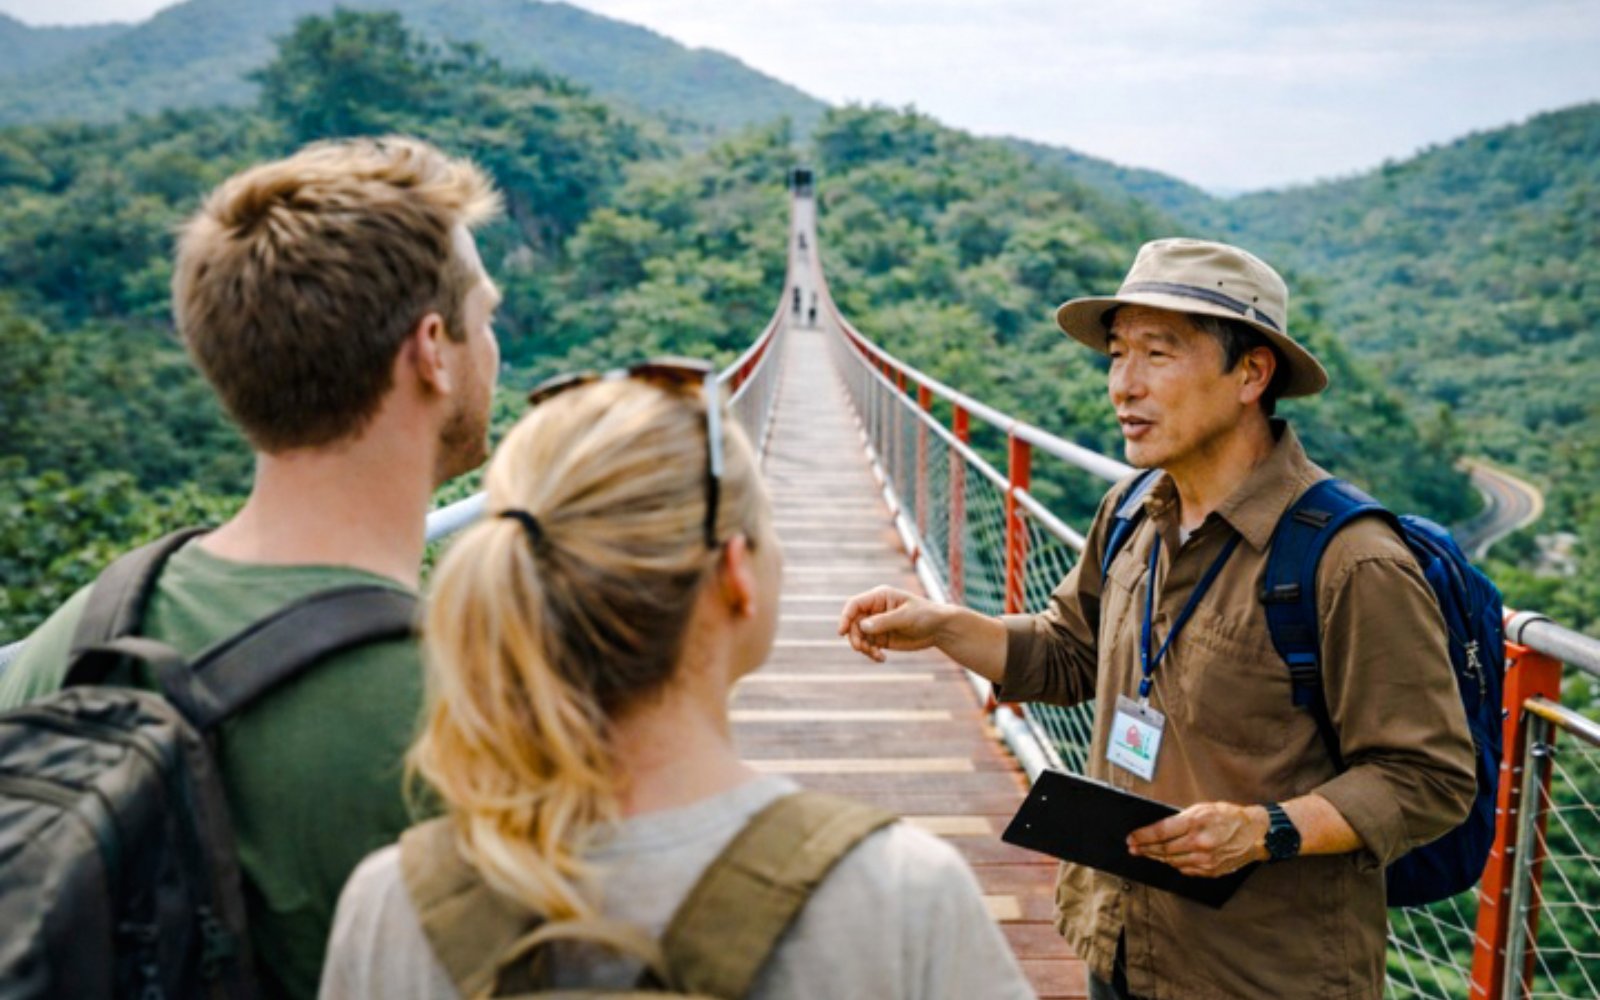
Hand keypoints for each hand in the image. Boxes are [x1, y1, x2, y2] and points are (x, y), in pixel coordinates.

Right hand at [837, 586, 947, 662]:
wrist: (940, 629)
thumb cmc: (925, 615)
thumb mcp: (906, 616)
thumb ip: (884, 621)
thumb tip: (862, 625)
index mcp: (879, 597)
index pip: (855, 605)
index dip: (845, 617)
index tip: (841, 632)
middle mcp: (875, 610)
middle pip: (853, 623)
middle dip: (855, 637)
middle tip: (862, 649)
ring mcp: (877, 625)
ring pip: (859, 637)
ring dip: (863, 647)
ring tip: (876, 655)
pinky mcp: (881, 638)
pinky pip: (868, 647)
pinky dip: (871, 654)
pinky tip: (882, 659)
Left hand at [1127, 802, 1268, 876]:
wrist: (1256, 833)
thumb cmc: (1229, 817)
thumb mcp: (1203, 808)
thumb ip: (1181, 818)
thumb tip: (1159, 828)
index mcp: (1195, 823)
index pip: (1160, 832)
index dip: (1142, 836)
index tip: (1131, 838)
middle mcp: (1199, 843)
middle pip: (1163, 849)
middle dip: (1145, 848)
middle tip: (1133, 848)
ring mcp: (1205, 860)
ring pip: (1172, 861)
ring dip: (1157, 858)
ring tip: (1147, 854)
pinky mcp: (1211, 871)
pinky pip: (1186, 870)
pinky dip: (1174, 865)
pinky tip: (1167, 860)